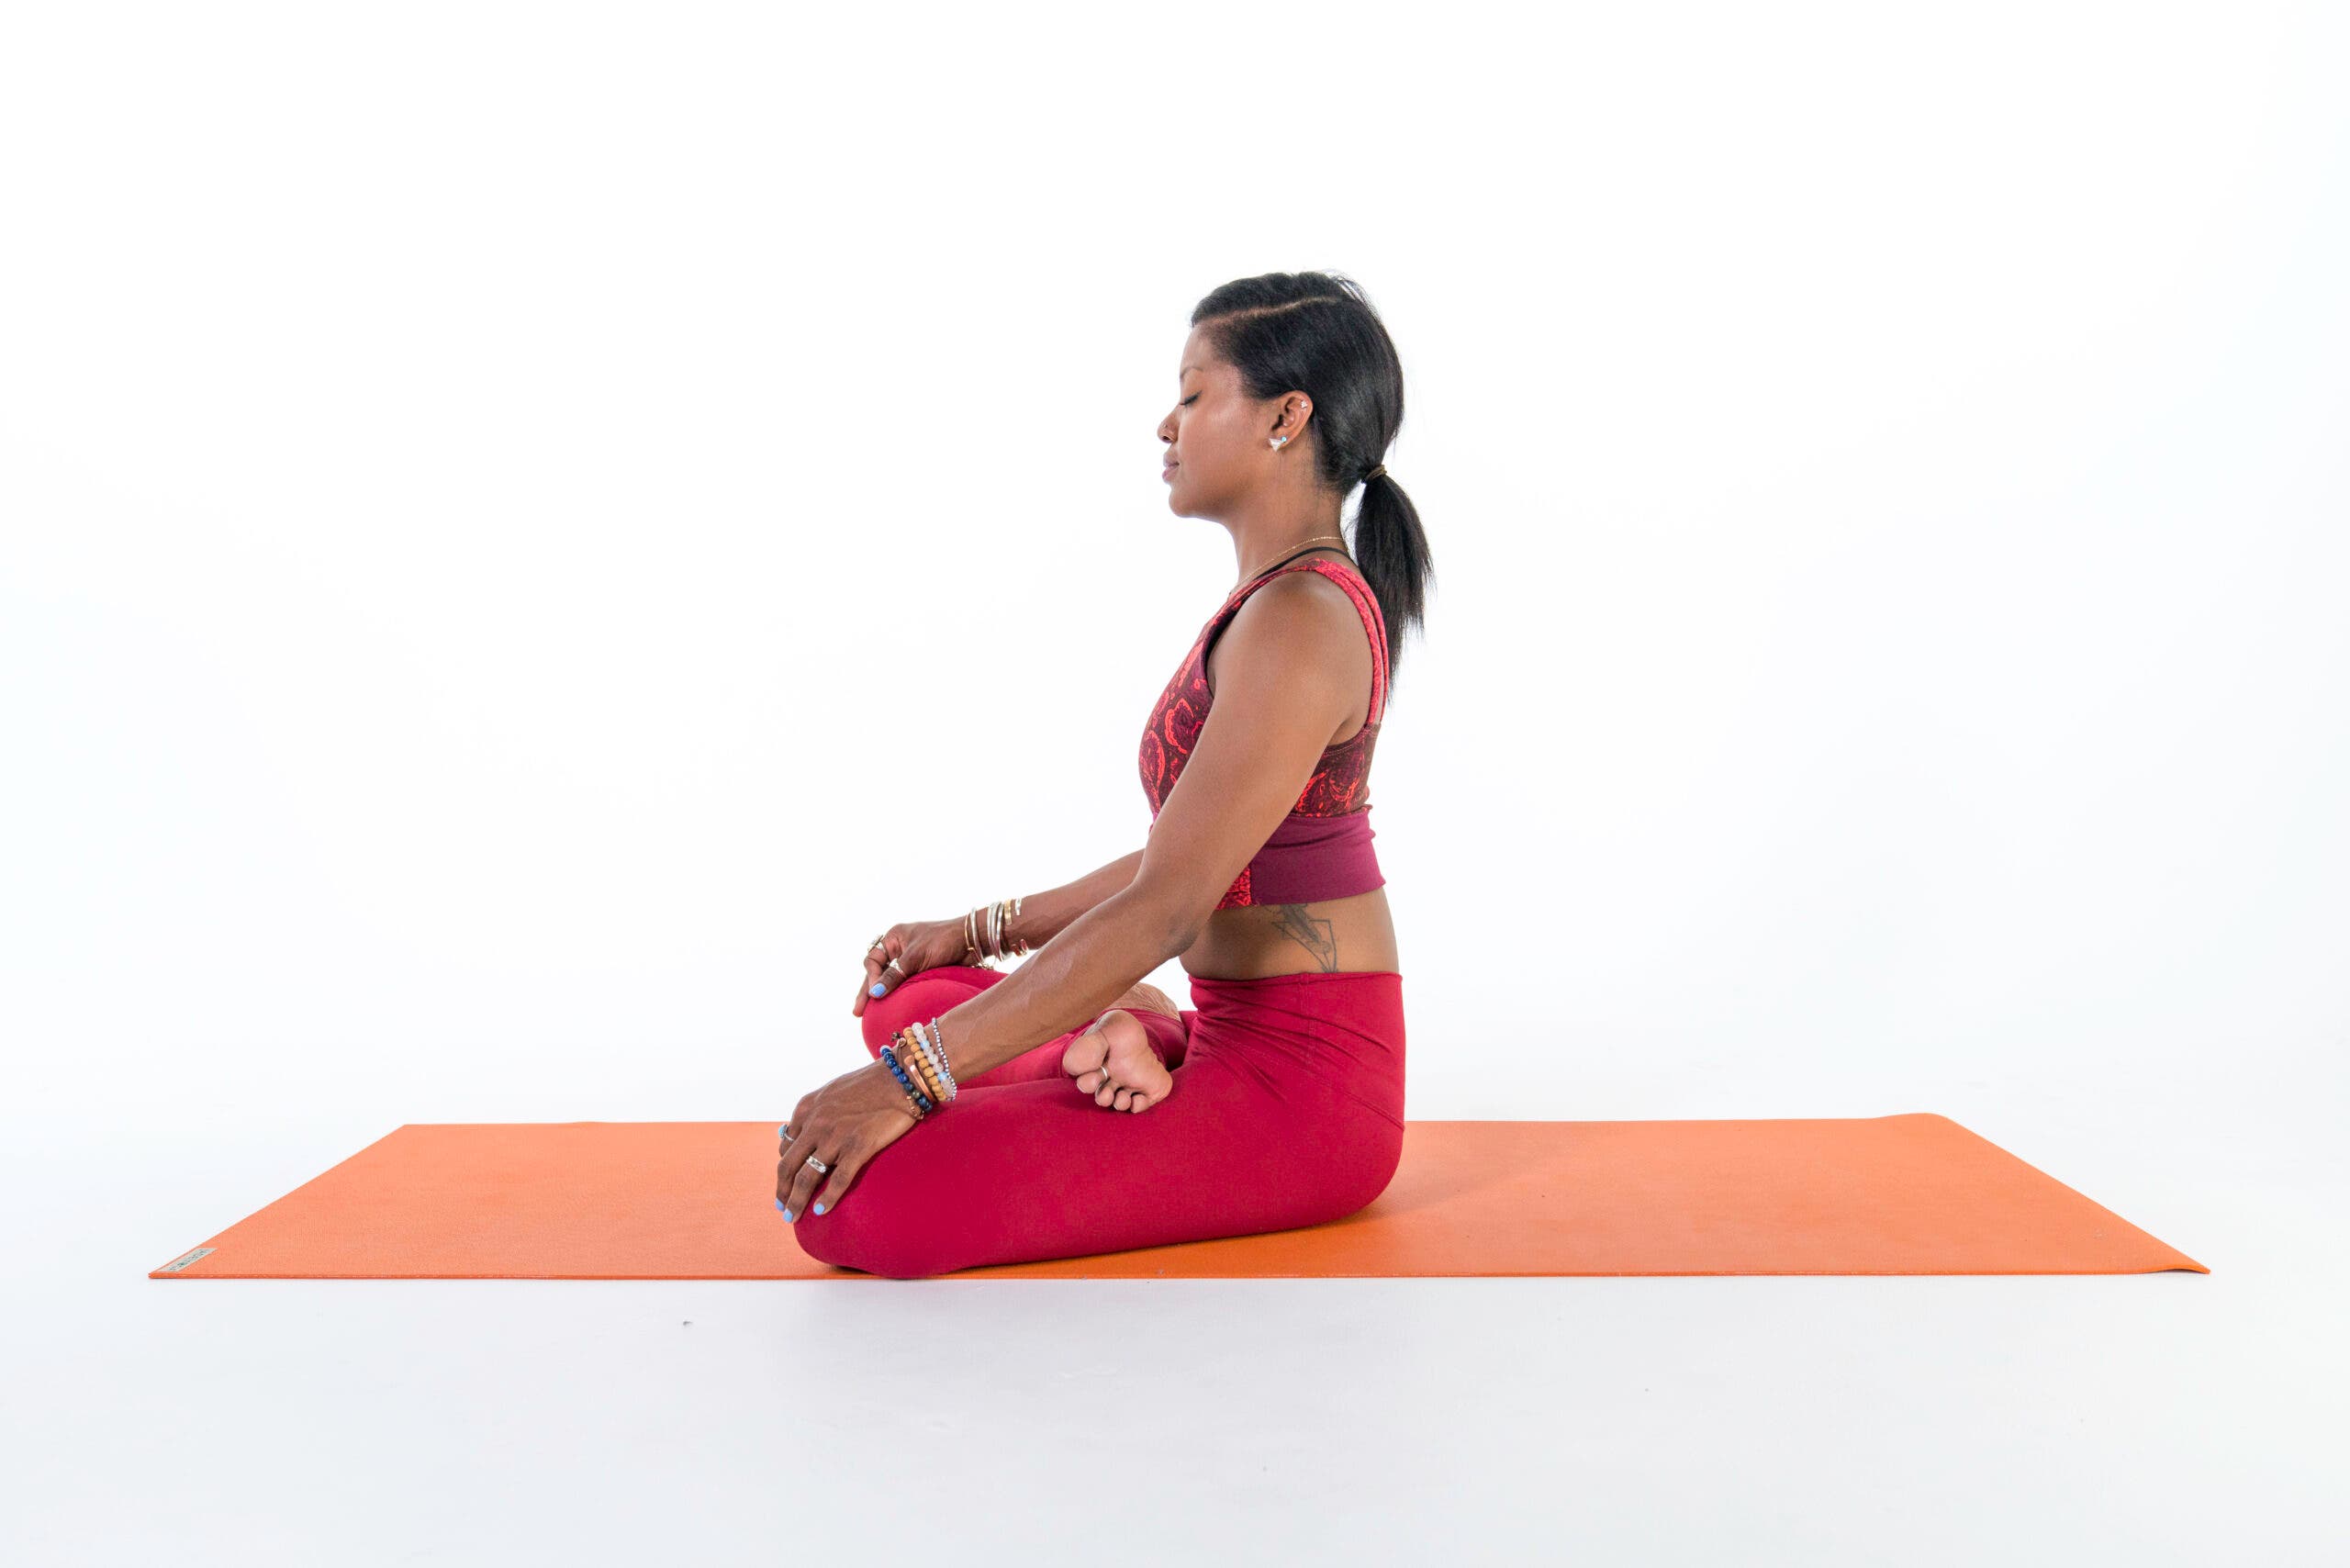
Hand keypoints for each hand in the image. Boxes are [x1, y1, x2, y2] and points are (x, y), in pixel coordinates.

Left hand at [777, 1059, 922, 1219]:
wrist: (901, 1076)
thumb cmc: (871, 1082)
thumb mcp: (833, 1091)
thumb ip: (816, 1111)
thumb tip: (803, 1132)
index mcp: (807, 1108)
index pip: (786, 1146)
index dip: (784, 1169)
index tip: (786, 1183)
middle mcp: (816, 1123)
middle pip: (789, 1166)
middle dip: (783, 1192)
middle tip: (782, 1209)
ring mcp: (836, 1136)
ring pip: (807, 1178)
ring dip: (797, 1202)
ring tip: (793, 1218)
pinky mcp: (859, 1146)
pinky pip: (838, 1180)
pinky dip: (828, 1198)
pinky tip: (821, 1211)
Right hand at [853, 916, 978, 1016]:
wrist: (972, 941)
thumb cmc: (943, 941)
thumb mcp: (915, 957)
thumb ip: (895, 975)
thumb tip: (874, 994)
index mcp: (894, 938)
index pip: (873, 960)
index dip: (871, 978)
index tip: (875, 995)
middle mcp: (899, 949)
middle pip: (878, 972)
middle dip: (868, 991)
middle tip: (858, 1012)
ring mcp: (910, 961)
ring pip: (890, 981)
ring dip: (881, 995)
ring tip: (870, 1015)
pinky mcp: (922, 972)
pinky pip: (904, 985)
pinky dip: (897, 996)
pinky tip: (891, 1009)